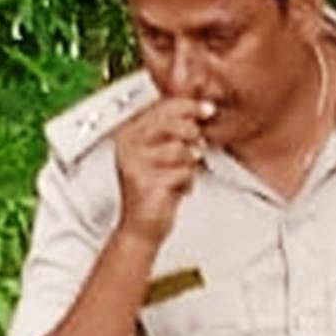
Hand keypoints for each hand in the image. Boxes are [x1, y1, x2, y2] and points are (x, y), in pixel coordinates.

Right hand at [112, 93, 212, 239]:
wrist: (141, 228)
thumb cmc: (154, 191)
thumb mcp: (163, 154)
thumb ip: (174, 130)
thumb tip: (197, 107)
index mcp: (129, 135)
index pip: (162, 108)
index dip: (189, 106)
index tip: (207, 109)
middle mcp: (128, 146)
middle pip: (173, 125)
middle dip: (192, 136)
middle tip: (194, 149)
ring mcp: (135, 164)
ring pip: (181, 150)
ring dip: (189, 165)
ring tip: (181, 175)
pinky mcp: (146, 183)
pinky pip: (183, 173)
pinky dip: (187, 182)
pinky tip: (178, 189)